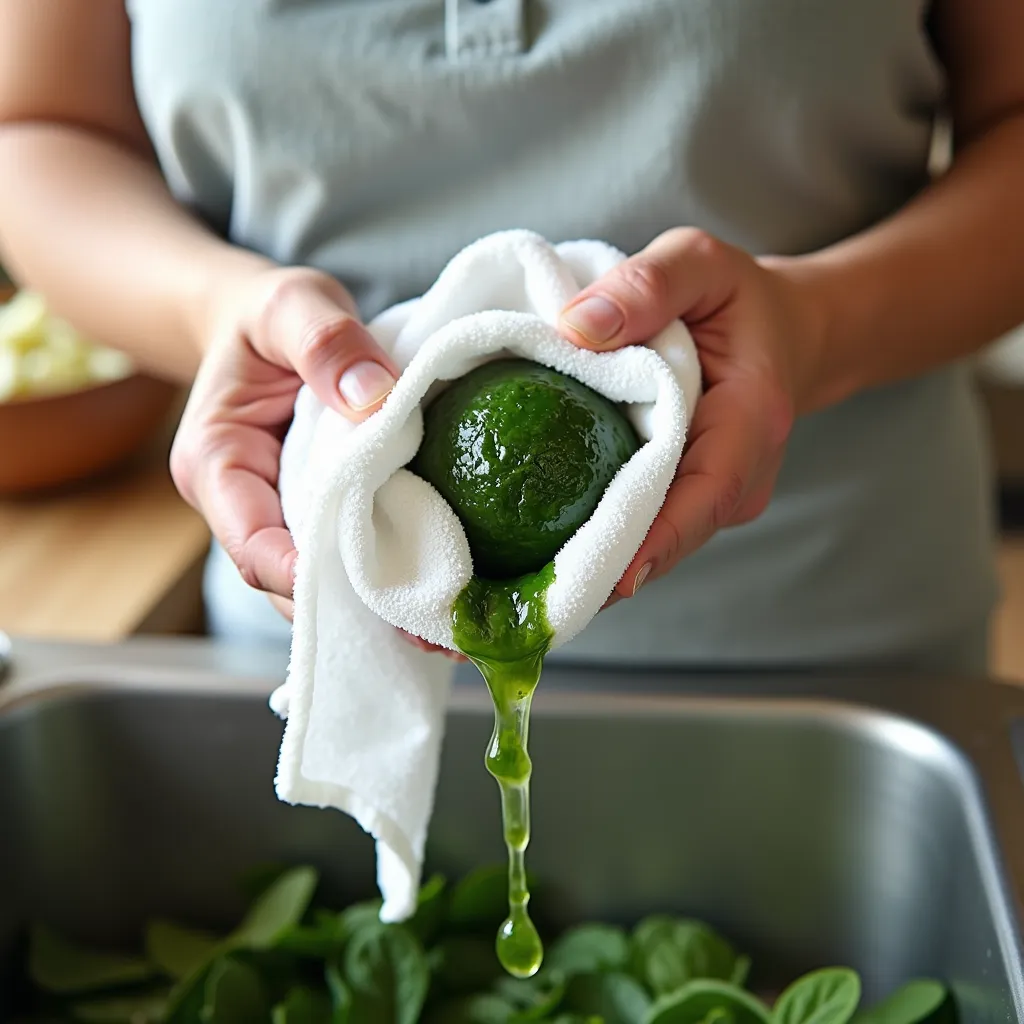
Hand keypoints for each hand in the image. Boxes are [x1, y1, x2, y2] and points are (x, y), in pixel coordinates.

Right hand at [170, 263, 464, 660]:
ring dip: (381, 602)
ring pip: (327, 578)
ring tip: (449, 624)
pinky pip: (353, 553)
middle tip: (428, 626)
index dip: (302, 576)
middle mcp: (247, 506)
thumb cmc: (268, 315)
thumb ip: (323, 342)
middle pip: (293, 579)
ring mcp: (285, 517)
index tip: (365, 588)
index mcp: (217, 464)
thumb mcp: (290, 304)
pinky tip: (446, 588)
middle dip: (355, 608)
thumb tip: (375, 397)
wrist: (268, 326)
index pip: (252, 543)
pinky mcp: (323, 515)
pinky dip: (393, 572)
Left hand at [557, 228, 821, 601]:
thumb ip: (649, 284)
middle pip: (673, 536)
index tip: (611, 579)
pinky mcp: (688, 503)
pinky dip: (601, 545)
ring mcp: (714, 498)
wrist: (780, 334)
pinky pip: (646, 529)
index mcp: (751, 421)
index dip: (659, 540)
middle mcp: (738, 478)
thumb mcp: (698, 263)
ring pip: (655, 543)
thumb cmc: (736, 299)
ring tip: (526, 596)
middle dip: (608, 571)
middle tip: (536, 604)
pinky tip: (542, 560)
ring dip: (597, 567)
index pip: (707, 494)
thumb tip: (576, 327)